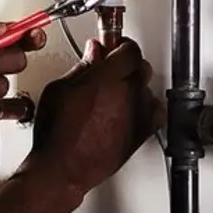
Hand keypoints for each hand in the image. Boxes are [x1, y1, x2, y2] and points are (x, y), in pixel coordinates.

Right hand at [24, 38, 162, 199]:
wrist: (63, 168)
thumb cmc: (57, 134)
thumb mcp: (59, 89)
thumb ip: (81, 67)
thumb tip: (93, 53)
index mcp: (106, 78)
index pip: (129, 49)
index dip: (121, 44)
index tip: (112, 46)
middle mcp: (127, 94)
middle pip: (141, 66)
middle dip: (127, 63)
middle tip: (110, 67)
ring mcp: (138, 114)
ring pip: (148, 88)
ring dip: (135, 85)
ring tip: (116, 91)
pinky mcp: (142, 133)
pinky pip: (155, 112)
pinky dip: (145, 107)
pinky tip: (129, 109)